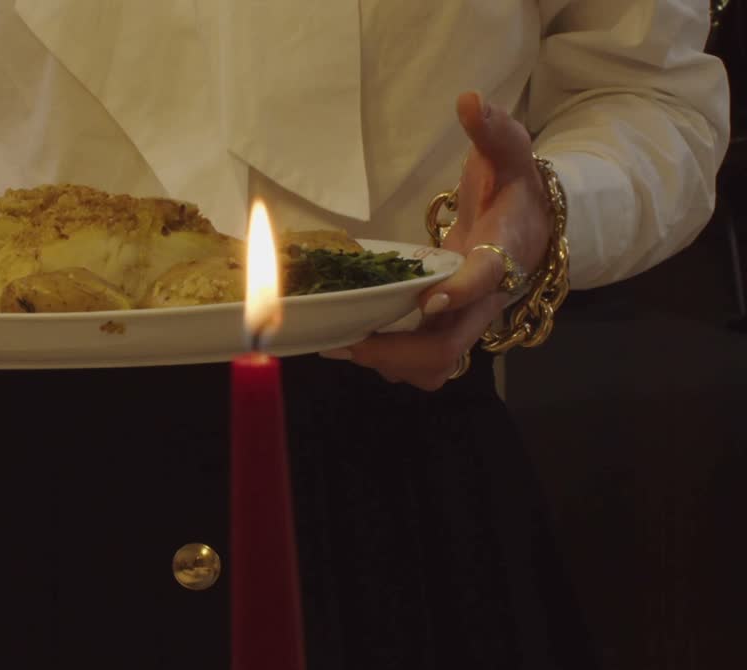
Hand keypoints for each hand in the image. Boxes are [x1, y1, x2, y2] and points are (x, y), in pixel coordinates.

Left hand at [320, 91, 550, 389]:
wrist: (532, 224)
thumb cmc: (516, 189)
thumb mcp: (510, 153)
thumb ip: (494, 129)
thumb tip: (470, 100)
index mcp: (503, 253)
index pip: (487, 278)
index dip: (461, 291)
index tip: (431, 298)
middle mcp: (486, 299)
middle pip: (451, 344)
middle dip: (400, 350)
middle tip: (348, 341)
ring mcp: (467, 319)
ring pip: (437, 363)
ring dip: (391, 364)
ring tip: (340, 345)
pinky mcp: (449, 327)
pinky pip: (425, 362)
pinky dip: (392, 364)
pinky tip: (354, 347)